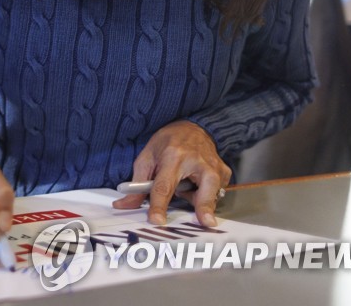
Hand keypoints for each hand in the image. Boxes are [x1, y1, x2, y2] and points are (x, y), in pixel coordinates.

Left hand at [112, 120, 230, 226]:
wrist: (193, 127)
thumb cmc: (167, 143)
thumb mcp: (147, 157)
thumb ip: (137, 184)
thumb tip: (124, 205)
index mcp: (173, 156)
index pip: (164, 185)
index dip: (159, 205)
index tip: (157, 220)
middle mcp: (198, 161)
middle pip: (202, 190)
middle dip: (203, 207)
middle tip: (205, 222)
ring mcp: (215, 166)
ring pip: (211, 194)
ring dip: (198, 198)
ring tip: (188, 184)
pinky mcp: (226, 172)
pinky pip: (216, 193)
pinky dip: (206, 194)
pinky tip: (198, 181)